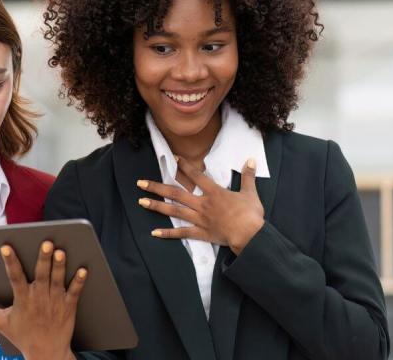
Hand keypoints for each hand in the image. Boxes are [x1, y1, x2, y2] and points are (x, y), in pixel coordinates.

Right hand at [0, 241, 85, 359]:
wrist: (46, 354)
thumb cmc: (23, 336)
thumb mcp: (0, 322)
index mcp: (22, 300)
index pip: (14, 277)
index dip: (10, 262)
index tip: (6, 247)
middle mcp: (39, 299)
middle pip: (41, 275)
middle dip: (43, 258)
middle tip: (46, 243)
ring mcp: (55, 303)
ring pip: (57, 280)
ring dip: (60, 266)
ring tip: (60, 251)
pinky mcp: (68, 307)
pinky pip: (75, 292)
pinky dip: (79, 281)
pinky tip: (83, 269)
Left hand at [136, 157, 264, 253]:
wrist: (249, 234)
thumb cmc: (250, 214)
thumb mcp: (250, 192)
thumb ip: (248, 176)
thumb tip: (251, 160)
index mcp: (214, 192)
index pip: (196, 176)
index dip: (185, 167)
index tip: (173, 159)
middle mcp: (202, 204)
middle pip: (176, 193)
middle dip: (157, 187)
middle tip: (140, 183)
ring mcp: (199, 219)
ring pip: (174, 211)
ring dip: (157, 206)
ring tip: (141, 202)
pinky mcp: (200, 233)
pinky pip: (181, 233)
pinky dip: (168, 233)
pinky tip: (154, 232)